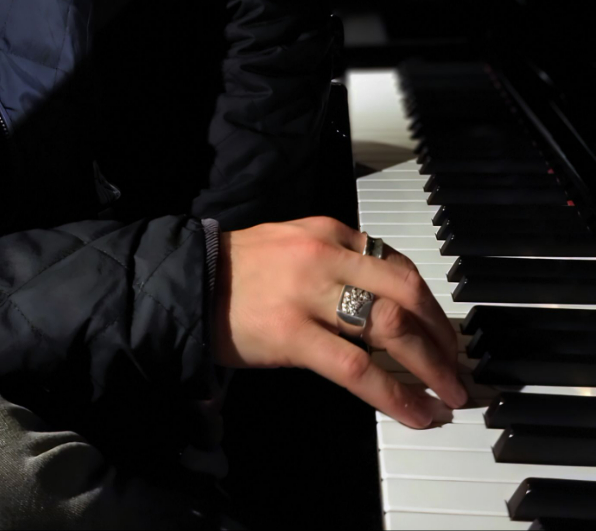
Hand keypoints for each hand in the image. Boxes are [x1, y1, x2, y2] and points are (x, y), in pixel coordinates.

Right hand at [212, 216, 466, 427]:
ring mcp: (309, 294)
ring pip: (390, 326)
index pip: (397, 264)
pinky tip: (416, 412)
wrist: (185, 282)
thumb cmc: (239, 269)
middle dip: (442, 334)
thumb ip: (338, 260)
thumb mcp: (293, 244)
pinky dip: (395, 394)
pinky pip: (356, 367)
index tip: (444, 333)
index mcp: (329, 232)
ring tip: (450, 395)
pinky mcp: (292, 334)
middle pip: (406, 291)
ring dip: (430, 364)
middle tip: (458, 367)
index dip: (430, 304)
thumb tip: (385, 298)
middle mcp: (326, 256)